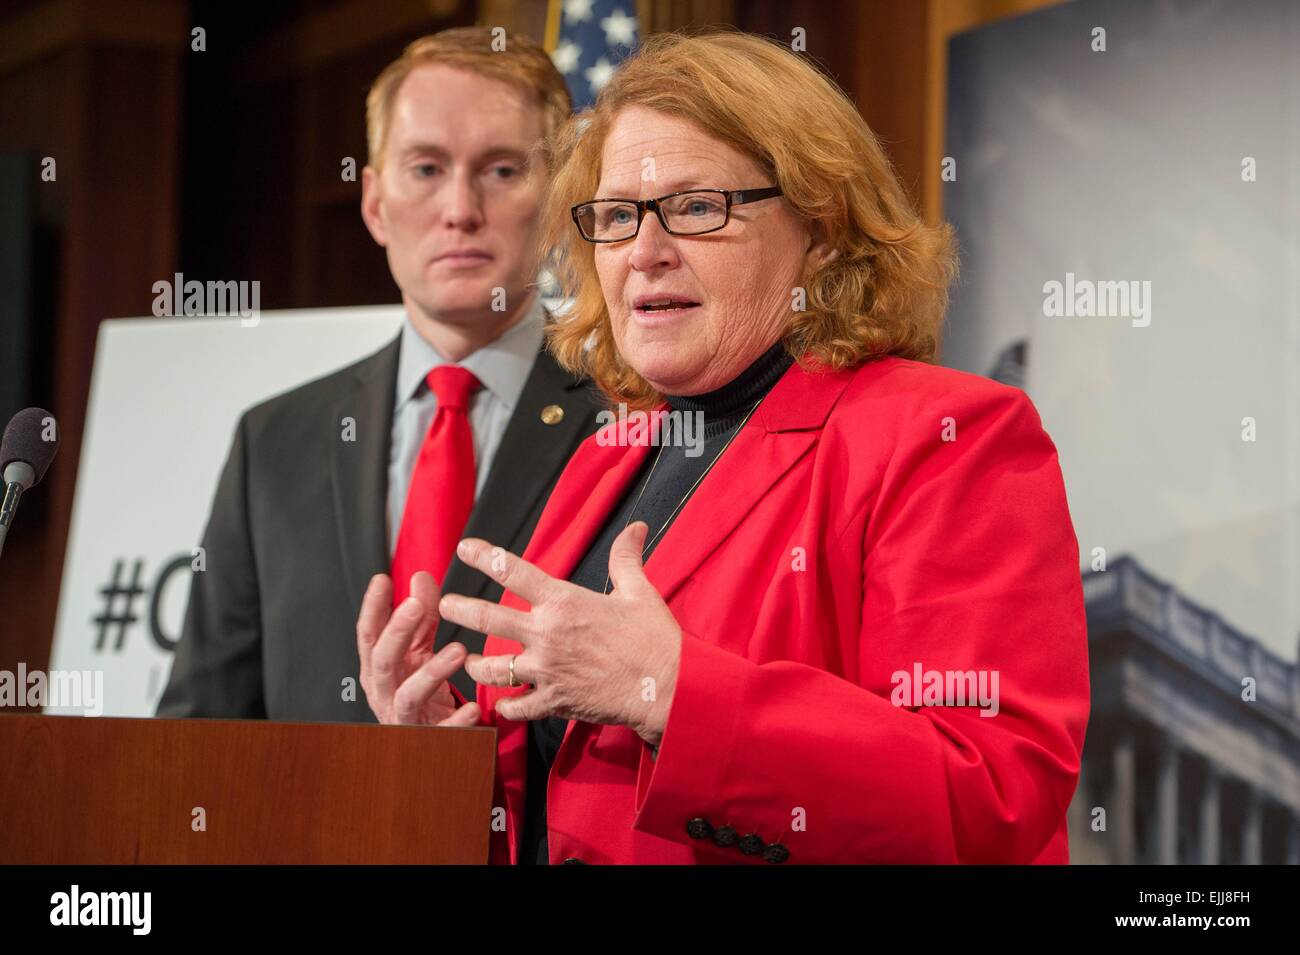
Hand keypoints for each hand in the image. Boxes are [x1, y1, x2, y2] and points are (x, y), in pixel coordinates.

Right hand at [355, 571, 482, 725]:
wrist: (428, 742)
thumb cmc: (421, 690)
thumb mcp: (419, 651)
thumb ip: (421, 618)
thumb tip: (421, 577)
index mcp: (379, 669)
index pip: (368, 635)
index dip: (372, 608)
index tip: (383, 579)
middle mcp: (384, 693)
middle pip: (382, 661)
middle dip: (396, 632)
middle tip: (416, 606)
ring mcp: (404, 718)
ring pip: (408, 695)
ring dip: (432, 672)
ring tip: (458, 650)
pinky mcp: (429, 740)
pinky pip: (441, 733)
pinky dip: (457, 721)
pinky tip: (473, 708)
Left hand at [437, 522, 680, 745]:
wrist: (666, 689)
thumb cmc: (655, 639)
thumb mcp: (640, 592)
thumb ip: (626, 558)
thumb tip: (636, 527)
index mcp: (564, 602)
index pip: (513, 571)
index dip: (484, 556)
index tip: (464, 548)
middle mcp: (546, 634)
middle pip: (488, 618)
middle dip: (460, 609)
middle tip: (444, 604)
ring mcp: (546, 671)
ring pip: (492, 668)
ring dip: (475, 665)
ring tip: (467, 661)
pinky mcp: (553, 702)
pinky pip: (516, 706)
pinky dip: (506, 706)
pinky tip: (502, 704)